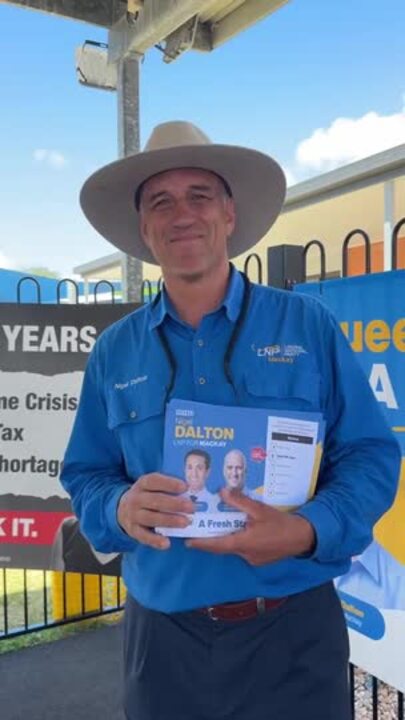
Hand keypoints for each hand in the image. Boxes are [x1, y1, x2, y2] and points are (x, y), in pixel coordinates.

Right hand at [117, 473, 194, 549]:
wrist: (122, 509)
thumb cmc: (147, 496)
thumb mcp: (152, 486)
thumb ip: (168, 487)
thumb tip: (193, 489)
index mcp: (142, 484)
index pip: (154, 481)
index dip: (170, 484)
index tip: (185, 487)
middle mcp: (136, 498)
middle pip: (155, 500)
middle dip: (174, 504)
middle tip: (191, 508)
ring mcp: (133, 515)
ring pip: (151, 518)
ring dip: (169, 521)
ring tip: (185, 523)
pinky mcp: (133, 530)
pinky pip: (143, 536)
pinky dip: (154, 540)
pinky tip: (167, 543)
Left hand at [186, 489, 314, 564]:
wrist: (303, 537)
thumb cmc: (281, 524)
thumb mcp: (260, 509)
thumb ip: (240, 501)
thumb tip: (222, 492)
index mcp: (243, 543)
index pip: (217, 545)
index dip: (201, 544)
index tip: (188, 542)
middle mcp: (246, 554)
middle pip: (224, 546)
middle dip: (212, 539)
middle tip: (200, 529)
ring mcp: (253, 558)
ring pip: (234, 548)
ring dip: (227, 538)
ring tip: (218, 525)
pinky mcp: (260, 558)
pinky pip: (244, 549)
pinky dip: (238, 540)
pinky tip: (240, 529)